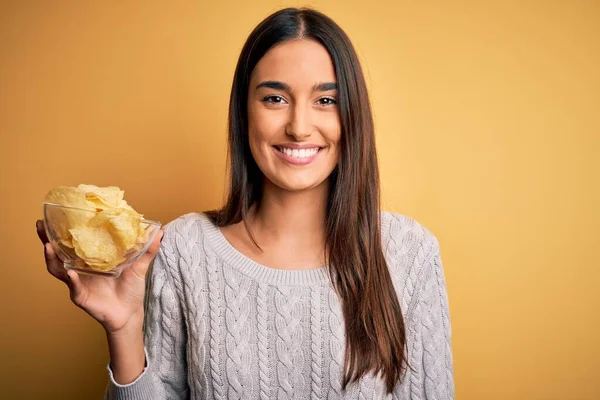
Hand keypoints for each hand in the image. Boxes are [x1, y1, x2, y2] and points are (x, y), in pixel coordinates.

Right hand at [36, 220, 163, 333]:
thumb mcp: (139, 267)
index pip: (72, 241)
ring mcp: (77, 282)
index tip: (56, 213)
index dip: (62, 229)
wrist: (130, 313)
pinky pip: (73, 286)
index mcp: (90, 258)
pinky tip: (70, 271)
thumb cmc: (131, 289)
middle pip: (57, 252)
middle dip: (46, 239)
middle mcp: (79, 268)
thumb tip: (160, 231)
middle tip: (40, 225)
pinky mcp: (80, 296)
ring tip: (48, 246)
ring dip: (52, 258)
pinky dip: (71, 278)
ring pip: (58, 269)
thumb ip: (148, 250)